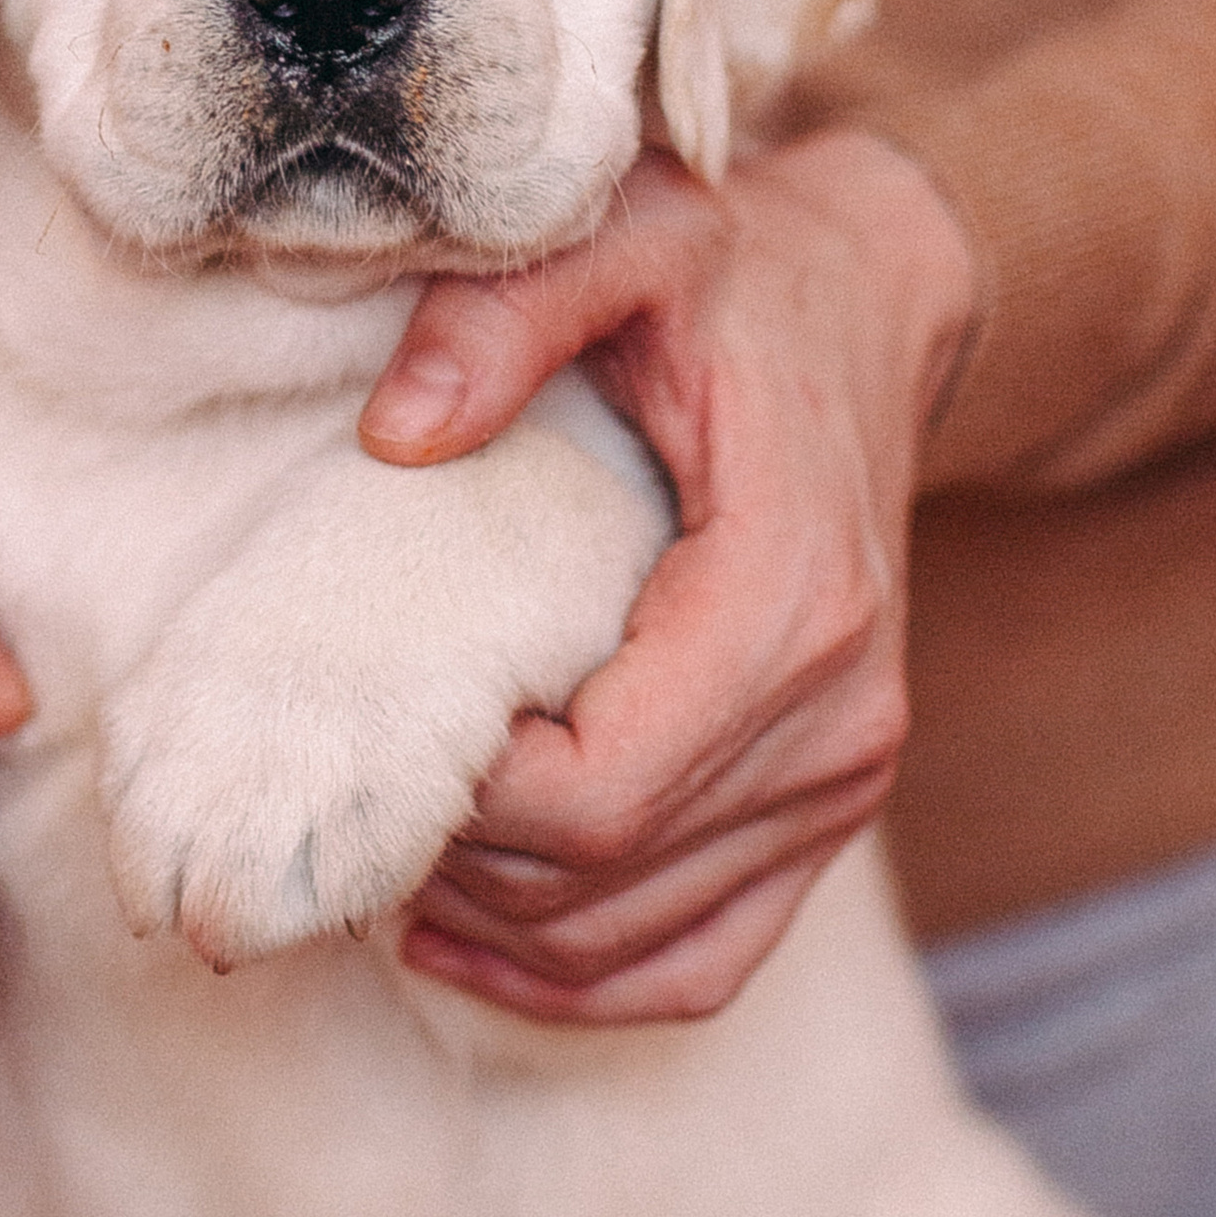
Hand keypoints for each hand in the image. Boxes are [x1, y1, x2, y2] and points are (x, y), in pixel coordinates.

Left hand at [357, 131, 975, 1025]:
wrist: (870, 302)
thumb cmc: (734, 276)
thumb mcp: (624, 236)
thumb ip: (502, 315)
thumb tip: (398, 434)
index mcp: (792, 598)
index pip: (597, 794)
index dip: (461, 799)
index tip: (375, 721)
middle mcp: (843, 716)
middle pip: (603, 882)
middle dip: (455, 863)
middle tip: (346, 789)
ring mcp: (849, 781)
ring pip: (640, 944)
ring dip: (497, 930)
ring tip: (388, 852)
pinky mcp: (832, 812)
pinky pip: (703, 962)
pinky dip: (582, 980)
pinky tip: (470, 938)